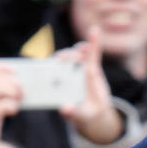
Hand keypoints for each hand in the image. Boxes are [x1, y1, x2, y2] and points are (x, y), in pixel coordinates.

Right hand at [0, 60, 21, 147]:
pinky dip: (12, 105)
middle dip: (13, 82)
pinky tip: (14, 110)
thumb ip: (0, 95)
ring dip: (14, 92)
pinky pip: (2, 105)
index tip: (16, 69)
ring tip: (20, 99)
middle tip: (24, 90)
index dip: (1, 66)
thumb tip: (23, 88)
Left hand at [57, 28, 122, 143]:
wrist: (96, 112)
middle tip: (66, 60)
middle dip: (64, 57)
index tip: (54, 62)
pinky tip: (95, 31)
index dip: (50, 63)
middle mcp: (67, 72)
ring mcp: (79, 68)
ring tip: (84, 50)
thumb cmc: (82, 113)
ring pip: (76, 54)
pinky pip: (93, 52)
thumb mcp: (77, 115)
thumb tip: (65, 109)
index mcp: (59, 82)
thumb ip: (71, 113)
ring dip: (77, 50)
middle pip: (63, 60)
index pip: (52, 70)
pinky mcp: (92, 66)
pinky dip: (94, 42)